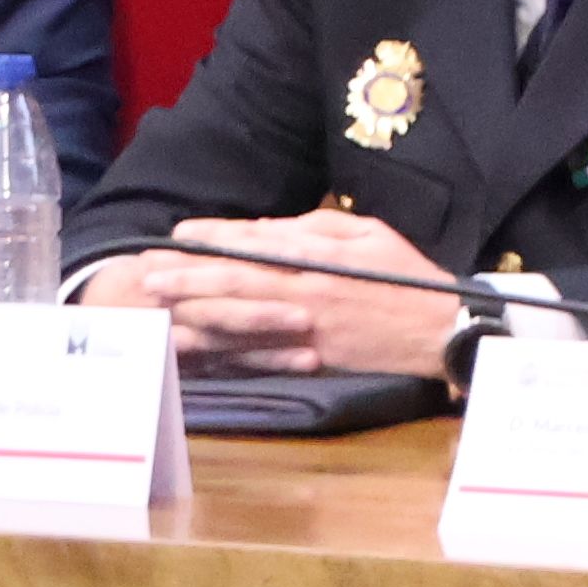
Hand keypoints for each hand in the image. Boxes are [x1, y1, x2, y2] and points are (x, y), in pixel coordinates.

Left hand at [123, 210, 458, 377]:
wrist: (440, 333)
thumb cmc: (408, 276)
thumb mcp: (368, 234)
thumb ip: (316, 227)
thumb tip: (265, 229)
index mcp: (320, 259)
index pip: (255, 244)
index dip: (214, 238)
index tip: (179, 233)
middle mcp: (306, 295)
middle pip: (236, 284)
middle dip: (188, 278)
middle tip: (147, 273)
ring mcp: (306, 331)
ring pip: (240, 320)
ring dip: (196, 313)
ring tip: (160, 307)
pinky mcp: (312, 359)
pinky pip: (260, 353)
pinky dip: (226, 349)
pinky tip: (198, 345)